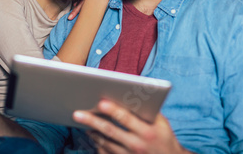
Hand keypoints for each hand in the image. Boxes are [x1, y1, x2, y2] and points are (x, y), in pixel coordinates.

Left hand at [73, 100, 189, 153]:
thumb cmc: (165, 138)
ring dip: (92, 131)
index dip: (113, 110)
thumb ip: (147, 110)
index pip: (126, 118)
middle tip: (77, 113)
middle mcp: (137, 145)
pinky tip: (93, 134)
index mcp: (147, 132)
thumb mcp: (162, 123)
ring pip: (105, 143)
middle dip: (92, 121)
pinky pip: (107, 153)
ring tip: (81, 120)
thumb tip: (130, 94)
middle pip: (110, 131)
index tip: (100, 102)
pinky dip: (98, 144)